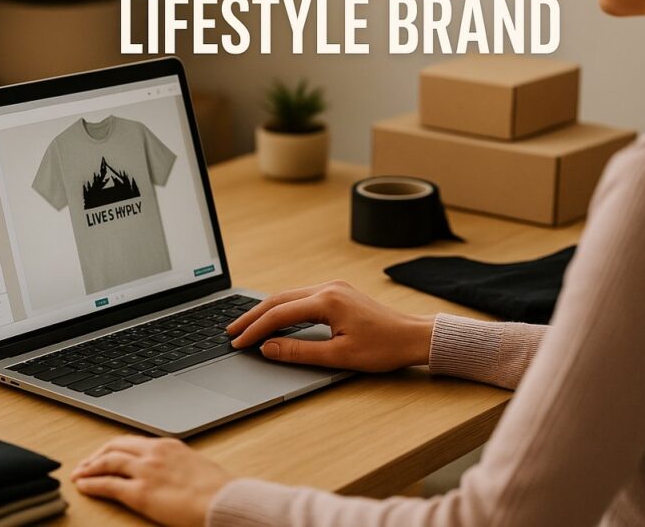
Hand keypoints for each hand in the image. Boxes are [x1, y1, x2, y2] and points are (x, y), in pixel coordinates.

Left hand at [72, 435, 232, 526]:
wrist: (223, 499)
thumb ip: (177, 464)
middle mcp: (153, 453)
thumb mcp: (195, 465)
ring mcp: (145, 471)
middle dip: (97, 454)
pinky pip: (107, 484)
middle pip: (115, 447)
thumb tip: (170, 471)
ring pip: (107, 462)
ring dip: (89, 467)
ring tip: (79, 475)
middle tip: (86, 464)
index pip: (132, 441)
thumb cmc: (217, 488)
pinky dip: (91, 484)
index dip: (113, 448)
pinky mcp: (140, 492)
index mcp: (168, 445)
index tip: (105, 455)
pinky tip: (84, 486)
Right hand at [227, 280, 434, 371]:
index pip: (280, 313)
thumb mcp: (339, 356)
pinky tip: (273, 319)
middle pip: (279, 299)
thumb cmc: (383, 348)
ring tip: (246, 326)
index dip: (256, 329)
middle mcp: (328, 288)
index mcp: (327, 300)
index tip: (238, 343)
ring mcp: (333, 288)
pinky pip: (301, 298)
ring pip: (289, 296)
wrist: (414, 336)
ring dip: (266, 311)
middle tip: (231, 332)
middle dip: (253, 316)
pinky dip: (283, 309)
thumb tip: (268, 348)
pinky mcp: (338, 293)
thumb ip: (300, 351)